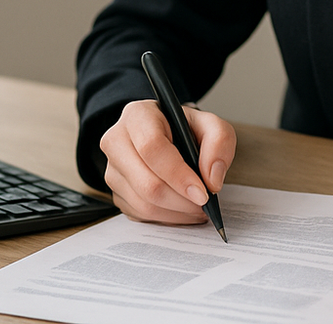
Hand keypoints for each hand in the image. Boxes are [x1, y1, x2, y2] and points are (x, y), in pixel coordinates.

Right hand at [99, 99, 234, 224]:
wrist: (167, 136)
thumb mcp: (210, 124)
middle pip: (147, 183)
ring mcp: (112, 169)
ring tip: (198, 208)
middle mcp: (117, 141)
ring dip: (177, 212)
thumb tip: (211, 181)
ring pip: (143, 203)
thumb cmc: (185, 128)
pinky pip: (141, 214)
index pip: (152, 148)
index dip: (179, 174)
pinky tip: (183, 209)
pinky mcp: (116, 192)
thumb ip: (219, 143)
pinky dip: (167, 217)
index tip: (203, 193)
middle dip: (182, 200)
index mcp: (138, 116)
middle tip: (205, 204)